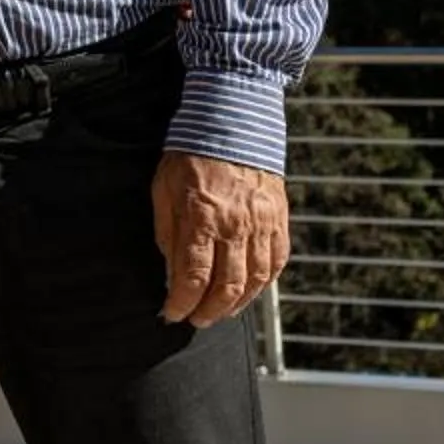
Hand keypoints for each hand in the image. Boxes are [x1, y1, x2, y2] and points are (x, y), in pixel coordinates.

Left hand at [152, 149, 287, 326]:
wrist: (232, 123)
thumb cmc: (189, 155)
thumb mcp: (163, 189)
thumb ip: (167, 233)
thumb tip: (170, 274)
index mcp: (202, 216)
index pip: (192, 275)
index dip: (181, 302)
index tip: (170, 314)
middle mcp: (236, 226)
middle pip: (226, 287)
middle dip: (207, 312)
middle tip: (194, 321)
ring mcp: (263, 225)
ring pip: (254, 281)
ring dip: (235, 306)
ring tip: (218, 313)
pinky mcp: (279, 221)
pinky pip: (276, 264)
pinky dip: (262, 284)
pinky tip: (248, 293)